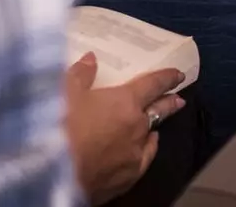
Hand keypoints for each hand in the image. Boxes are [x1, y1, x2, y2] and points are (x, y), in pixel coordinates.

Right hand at [64, 53, 187, 204]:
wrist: (55, 174)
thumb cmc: (61, 127)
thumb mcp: (64, 91)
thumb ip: (80, 74)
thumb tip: (91, 59)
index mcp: (125, 102)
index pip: (152, 85)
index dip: (166, 78)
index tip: (178, 75)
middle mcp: (137, 127)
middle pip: (158, 110)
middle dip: (169, 102)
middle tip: (180, 99)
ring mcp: (135, 153)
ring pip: (152, 136)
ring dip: (155, 127)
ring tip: (159, 124)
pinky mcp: (128, 177)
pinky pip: (145, 159)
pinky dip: (148, 149)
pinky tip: (147, 148)